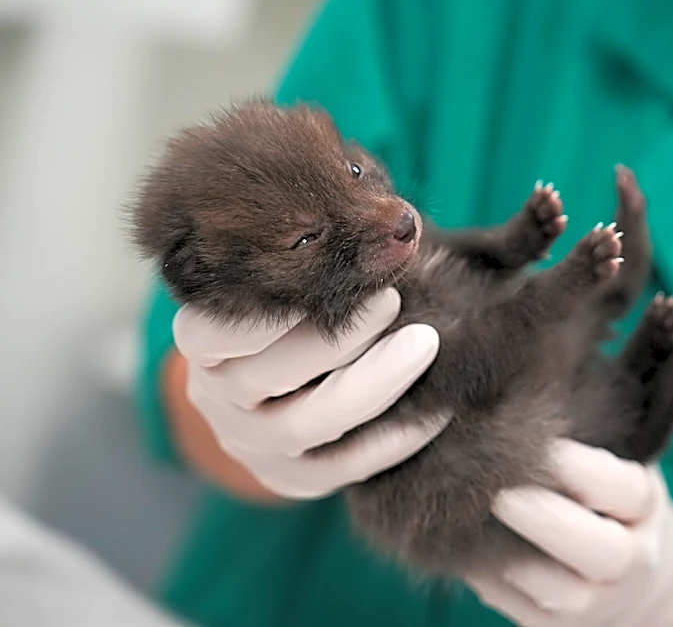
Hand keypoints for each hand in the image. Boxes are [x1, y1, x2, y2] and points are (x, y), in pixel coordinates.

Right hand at [173, 287, 447, 499]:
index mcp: (202, 342)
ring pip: (303, 424)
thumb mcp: (291, 281)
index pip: (207, 332)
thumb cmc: (297, 309)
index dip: (263, 313)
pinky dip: (390, 441)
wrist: (288, 381)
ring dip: (372, 384)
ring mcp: (249, 444)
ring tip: (424, 344)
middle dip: (335, 339)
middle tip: (391, 300)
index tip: (325, 276)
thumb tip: (393, 227)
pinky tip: (435, 410)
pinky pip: (339, 469)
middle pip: (263, 376)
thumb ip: (320, 263)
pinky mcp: (289, 479)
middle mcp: (215, 397)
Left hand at [466, 440, 672, 626]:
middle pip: (599, 549)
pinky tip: (447, 539)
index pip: (620, 487)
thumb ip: (579, 425)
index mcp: (641, 504)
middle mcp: (627, 558)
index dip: (575, 465)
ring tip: (457, 513)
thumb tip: (517, 369)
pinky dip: (481, 577)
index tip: (531, 436)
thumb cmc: (603, 490)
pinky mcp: (551, 626)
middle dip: (543, 518)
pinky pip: (513, 606)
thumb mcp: (610, 452)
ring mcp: (591, 601)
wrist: (633, 574)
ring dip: (502, 553)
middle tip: (494, 488)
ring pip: (552, 590)